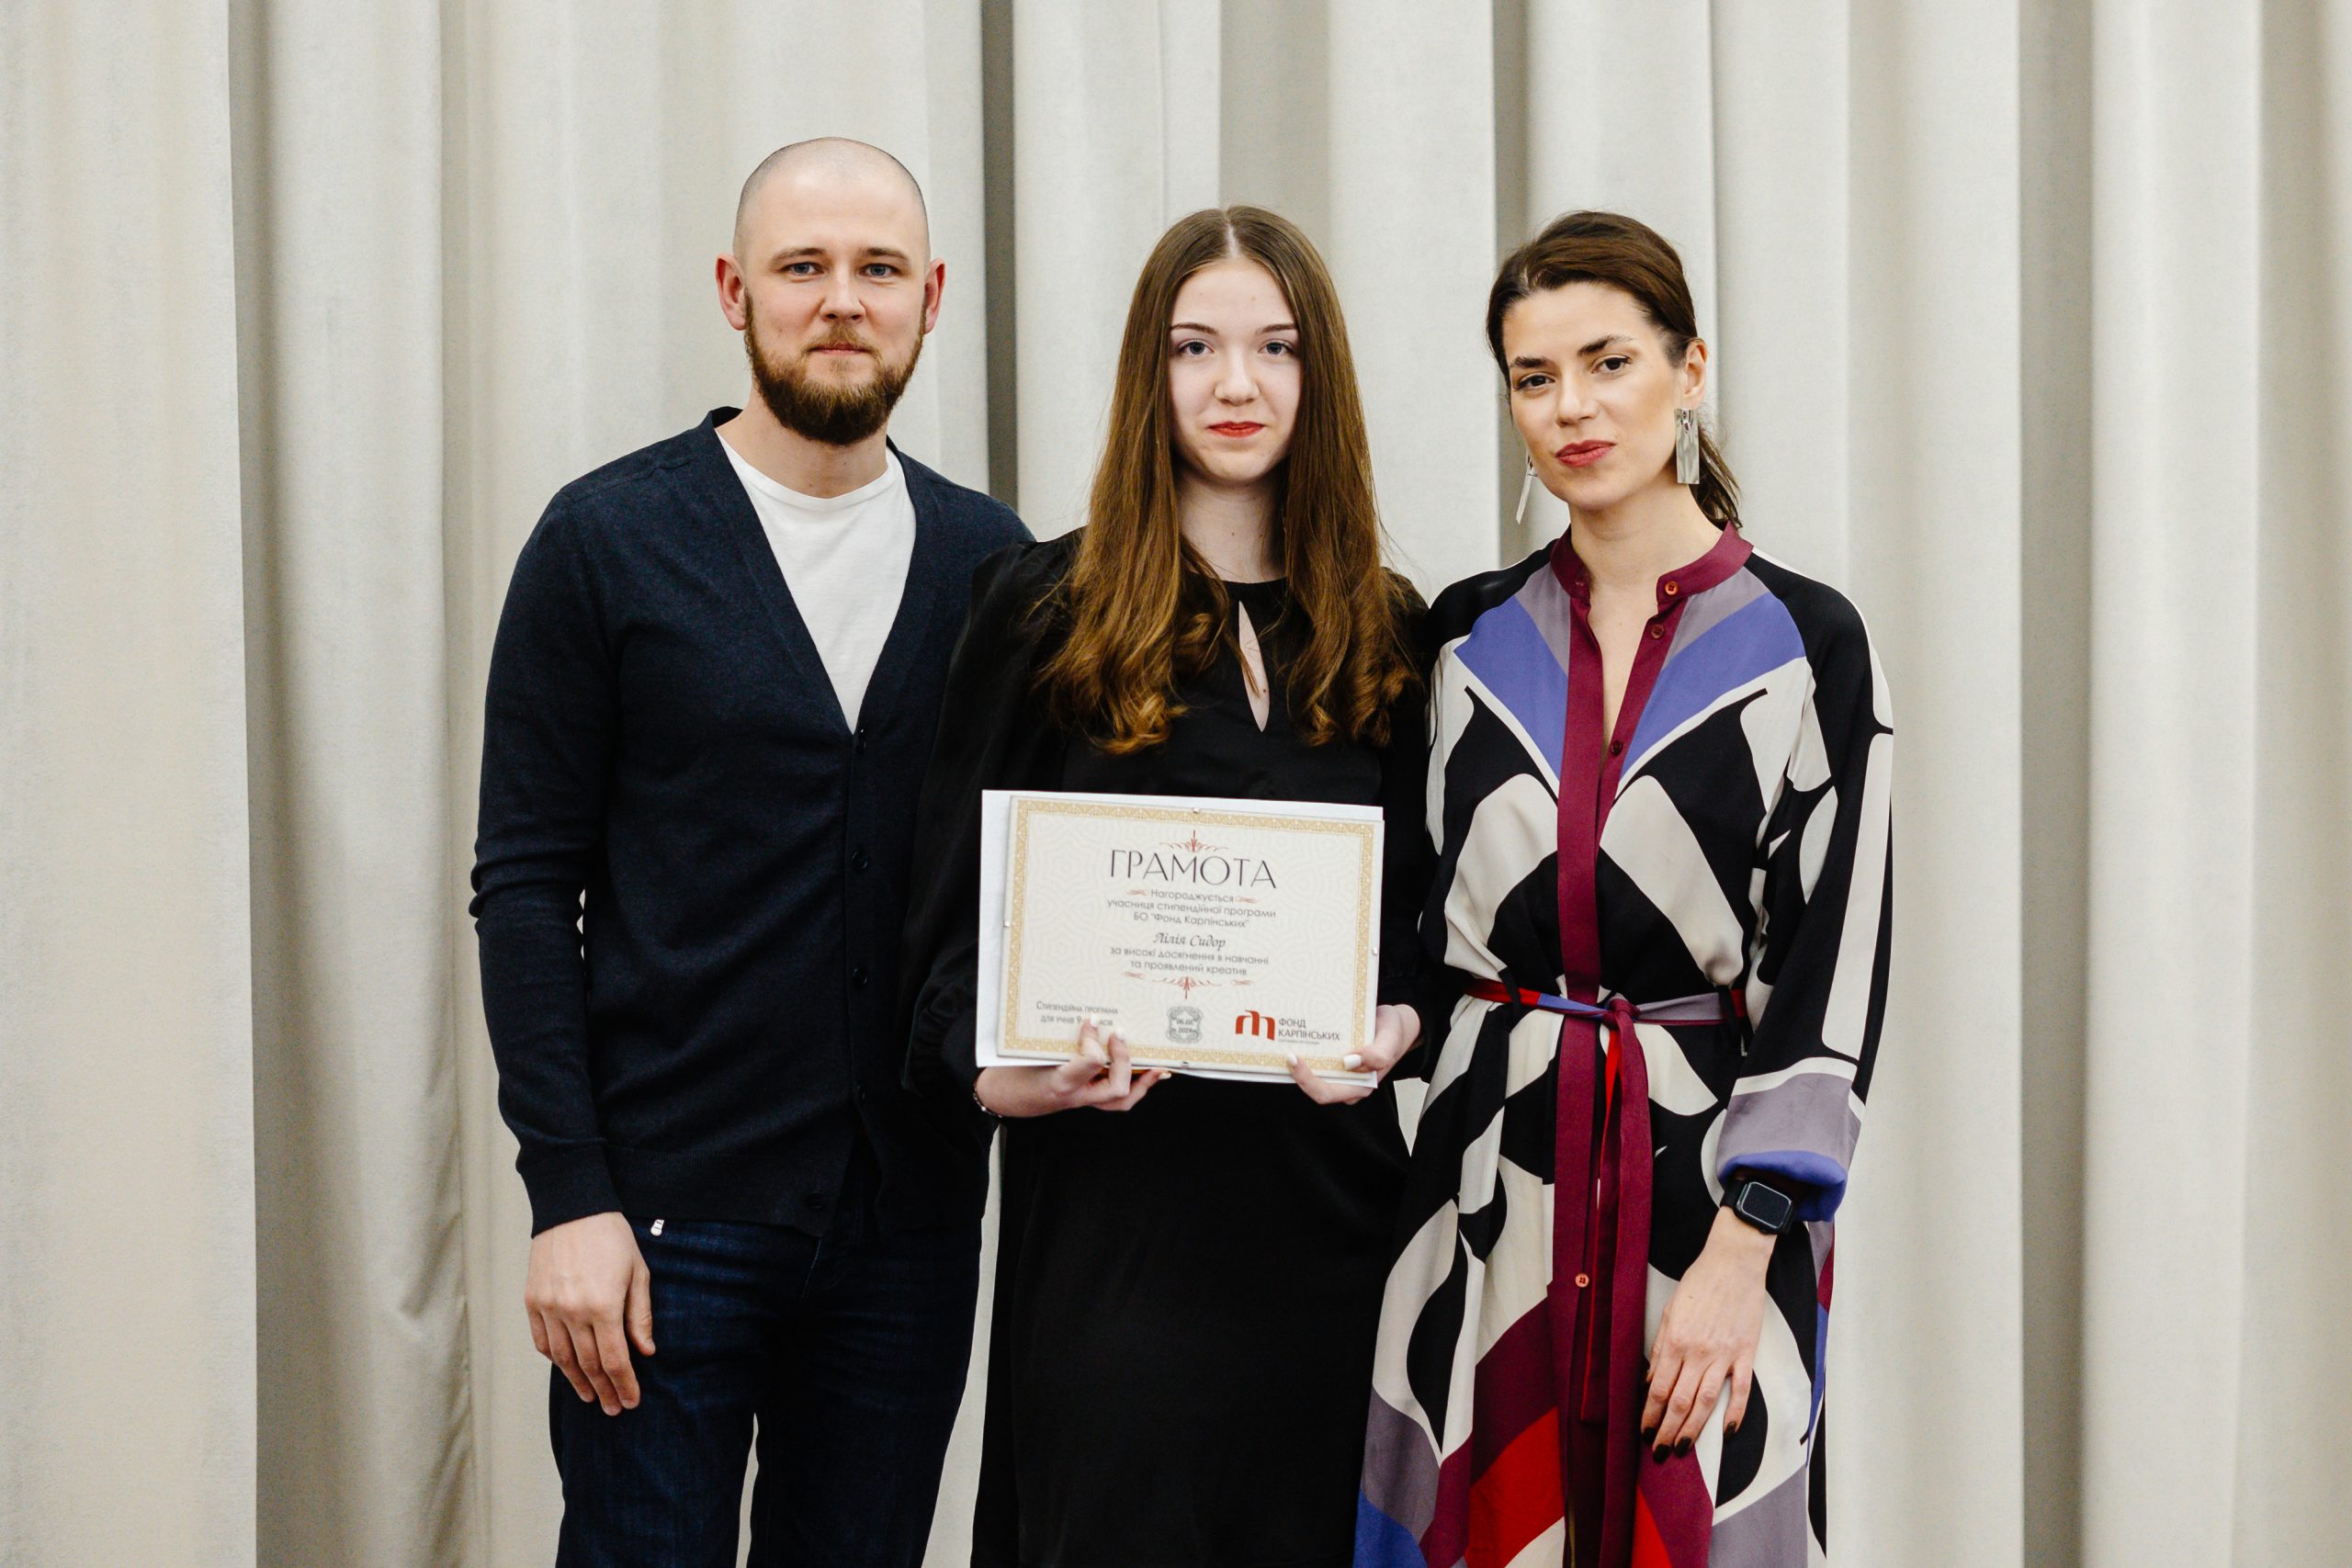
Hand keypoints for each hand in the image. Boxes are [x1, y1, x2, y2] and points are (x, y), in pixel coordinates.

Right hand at [525, 1211, 653, 1415]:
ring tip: (591, 1397)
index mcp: (603, 1305)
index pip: (615, 1359)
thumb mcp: (638, 1272)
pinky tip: (566, 1369)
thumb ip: (640, 1315)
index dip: (624, 1384)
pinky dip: (554, 1359)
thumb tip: (645, 1351)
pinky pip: (542, 1340)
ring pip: (562, 1358)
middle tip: (614, 1408)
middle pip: (588, 1364)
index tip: (632, 1401)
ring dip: (577, 1381)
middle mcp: (572, 1311)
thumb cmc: (611, 1237)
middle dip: (604, 1390)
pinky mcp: (532, 1301)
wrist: (572, 1208)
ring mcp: (548, 1307)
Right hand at [973, 1016, 1167, 1116]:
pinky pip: (1116, 1099)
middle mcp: (1076, 1096)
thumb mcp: (1028, 1051)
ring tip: (1159, 1066)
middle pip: (1116, 1087)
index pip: (1091, 1063)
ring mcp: (1082, 1100)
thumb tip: (1088, 1015)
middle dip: (1125, 1059)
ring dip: (1143, 1082)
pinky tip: (1149, 1073)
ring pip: (1121, 1100)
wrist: (1003, 1098)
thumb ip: (1057, 1036)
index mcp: (1059, 1082)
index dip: (1095, 1039)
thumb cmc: (1013, 1072)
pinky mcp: (1085, 1098)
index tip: (1091, 1018)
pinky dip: (1135, 1086)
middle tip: (1119, 1033)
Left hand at [1288, 1003, 1419, 1103]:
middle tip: (1285, 1051)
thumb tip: (1350, 1062)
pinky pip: (1316, 1061)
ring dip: (1297, 1064)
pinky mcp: (1334, 1060)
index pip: (1326, 1093)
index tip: (1294, 1059)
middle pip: (1314, 1087)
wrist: (1396, 1024)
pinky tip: (1296, 1037)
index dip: (1307, 1081)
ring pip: (1312, 1074)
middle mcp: (1347, 1082)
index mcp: (1360, 1086)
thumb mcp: (1390, 1039)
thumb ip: (1378, 1054)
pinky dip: (1304, 1052)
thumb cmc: (1393, 1033)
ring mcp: (1339, 1072)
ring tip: (1284, 1042)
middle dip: (1296, 1073)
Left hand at [1640, 1204, 1775, 1454]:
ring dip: (1692, 1428)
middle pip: (1679, 1401)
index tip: (1643, 1431)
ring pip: (1705, 1401)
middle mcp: (1697, 1352)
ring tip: (1681, 1448)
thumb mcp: (1669, 1310)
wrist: (1733, 1263)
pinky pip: (1740, 1389)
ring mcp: (1723, 1355)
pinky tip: (1727, 1431)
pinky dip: (1735, 1412)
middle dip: (1666, 1429)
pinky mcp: (1746, 1352)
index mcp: (1675, 1341)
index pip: (1659, 1389)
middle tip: (1658, 1451)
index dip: (1650, 1414)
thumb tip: (1652, 1381)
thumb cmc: (1699, 1283)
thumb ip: (1660, 1347)